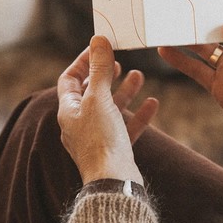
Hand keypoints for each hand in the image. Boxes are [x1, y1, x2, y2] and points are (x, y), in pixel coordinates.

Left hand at [57, 36, 158, 184]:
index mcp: (69, 110)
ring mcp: (98, 136)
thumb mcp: (99, 97)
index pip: (70, 78)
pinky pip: (126, 126)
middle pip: (91, 92)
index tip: (100, 48)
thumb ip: (100, 69)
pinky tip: (153, 102)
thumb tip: (98, 40)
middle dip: (106, 75)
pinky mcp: (115, 148)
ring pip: (111, 107)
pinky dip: (138, 113)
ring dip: (124, 91)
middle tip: (118, 63)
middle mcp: (80, 122)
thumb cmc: (101, 139)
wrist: (114, 182)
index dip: (83, 61)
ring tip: (139, 75)